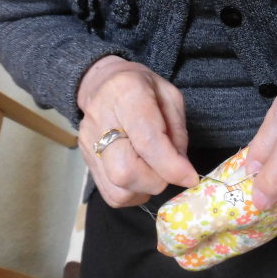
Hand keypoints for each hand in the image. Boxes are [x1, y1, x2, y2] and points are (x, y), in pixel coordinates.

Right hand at [77, 56, 198, 207]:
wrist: (102, 84)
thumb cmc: (142, 88)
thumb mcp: (170, 97)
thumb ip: (177, 132)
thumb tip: (181, 169)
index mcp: (127, 95)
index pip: (146, 141)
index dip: (171, 166)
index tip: (190, 177)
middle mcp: (101, 121)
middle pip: (125, 171)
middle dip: (156, 180)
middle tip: (169, 170)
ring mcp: (89, 144)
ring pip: (117, 189)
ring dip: (144, 189)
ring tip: (155, 172)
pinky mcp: (86, 161)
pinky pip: (111, 194)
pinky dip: (132, 193)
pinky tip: (141, 178)